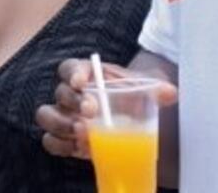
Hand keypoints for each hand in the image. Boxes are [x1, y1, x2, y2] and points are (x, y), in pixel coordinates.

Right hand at [35, 58, 174, 159]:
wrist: (133, 112)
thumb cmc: (134, 94)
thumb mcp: (147, 87)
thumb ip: (158, 88)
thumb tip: (170, 93)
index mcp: (86, 74)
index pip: (69, 68)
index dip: (73, 73)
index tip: (82, 82)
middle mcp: (71, 94)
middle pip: (59, 93)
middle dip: (72, 102)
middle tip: (92, 112)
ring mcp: (65, 116)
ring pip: (47, 116)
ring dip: (62, 125)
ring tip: (84, 133)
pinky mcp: (65, 138)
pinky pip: (51, 141)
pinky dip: (62, 146)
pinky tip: (80, 149)